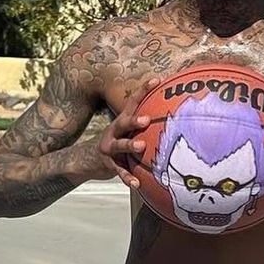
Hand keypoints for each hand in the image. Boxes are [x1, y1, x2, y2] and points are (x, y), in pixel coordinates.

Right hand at [97, 77, 161, 191]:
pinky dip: (128, 178)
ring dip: (130, 145)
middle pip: (123, 123)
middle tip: (146, 119)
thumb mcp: (127, 131)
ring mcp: (110, 148)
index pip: (133, 102)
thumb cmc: (118, 143)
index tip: (157, 80)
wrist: (89, 160)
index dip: (144, 90)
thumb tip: (174, 117)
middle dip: (134, 120)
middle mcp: (114, 132)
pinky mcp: (108, 164)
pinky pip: (119, 172)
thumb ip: (144, 125)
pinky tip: (137, 183)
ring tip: (141, 146)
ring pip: (119, 146)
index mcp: (122, 121)